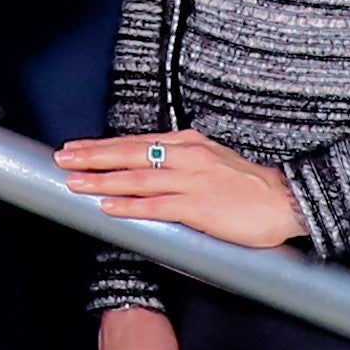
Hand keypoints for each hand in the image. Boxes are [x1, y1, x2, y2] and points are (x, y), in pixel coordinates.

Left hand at [54, 127, 307, 247]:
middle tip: (61, 158)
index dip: (102, 145)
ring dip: (102, 181)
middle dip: (92, 157)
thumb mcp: (212, 159)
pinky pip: (157, 207)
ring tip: (74, 182)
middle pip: (129, 154)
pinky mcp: (200, 208)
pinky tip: (108, 208)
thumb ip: (181, 160)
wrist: (289, 201)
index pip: (136, 141)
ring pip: (137, 180)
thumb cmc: (250, 185)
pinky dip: (130, 207)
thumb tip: (149, 167)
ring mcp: (192, 181)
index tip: (75, 146)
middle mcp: (186, 157)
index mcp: (188, 143)